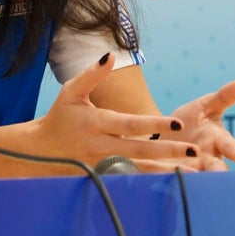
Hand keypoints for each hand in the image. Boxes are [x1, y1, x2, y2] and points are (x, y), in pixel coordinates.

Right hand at [34, 55, 200, 171]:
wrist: (39, 151)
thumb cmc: (59, 116)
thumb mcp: (71, 91)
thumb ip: (92, 74)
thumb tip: (110, 55)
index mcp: (96, 123)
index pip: (130, 124)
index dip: (154, 124)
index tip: (177, 123)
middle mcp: (101, 146)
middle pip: (140, 151)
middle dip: (169, 151)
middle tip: (195, 151)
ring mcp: (102, 165)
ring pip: (139, 170)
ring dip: (166, 171)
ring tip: (193, 171)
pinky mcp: (103, 176)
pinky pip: (131, 179)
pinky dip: (152, 180)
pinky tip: (174, 180)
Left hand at [170, 79, 234, 170]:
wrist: (166, 135)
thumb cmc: (192, 120)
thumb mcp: (205, 106)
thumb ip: (224, 97)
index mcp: (217, 141)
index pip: (229, 146)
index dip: (234, 150)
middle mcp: (207, 159)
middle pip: (215, 167)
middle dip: (217, 170)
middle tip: (220, 173)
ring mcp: (190, 169)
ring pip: (195, 176)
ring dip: (194, 176)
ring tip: (193, 177)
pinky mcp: (170, 175)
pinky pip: (170, 177)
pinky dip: (169, 177)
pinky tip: (165, 176)